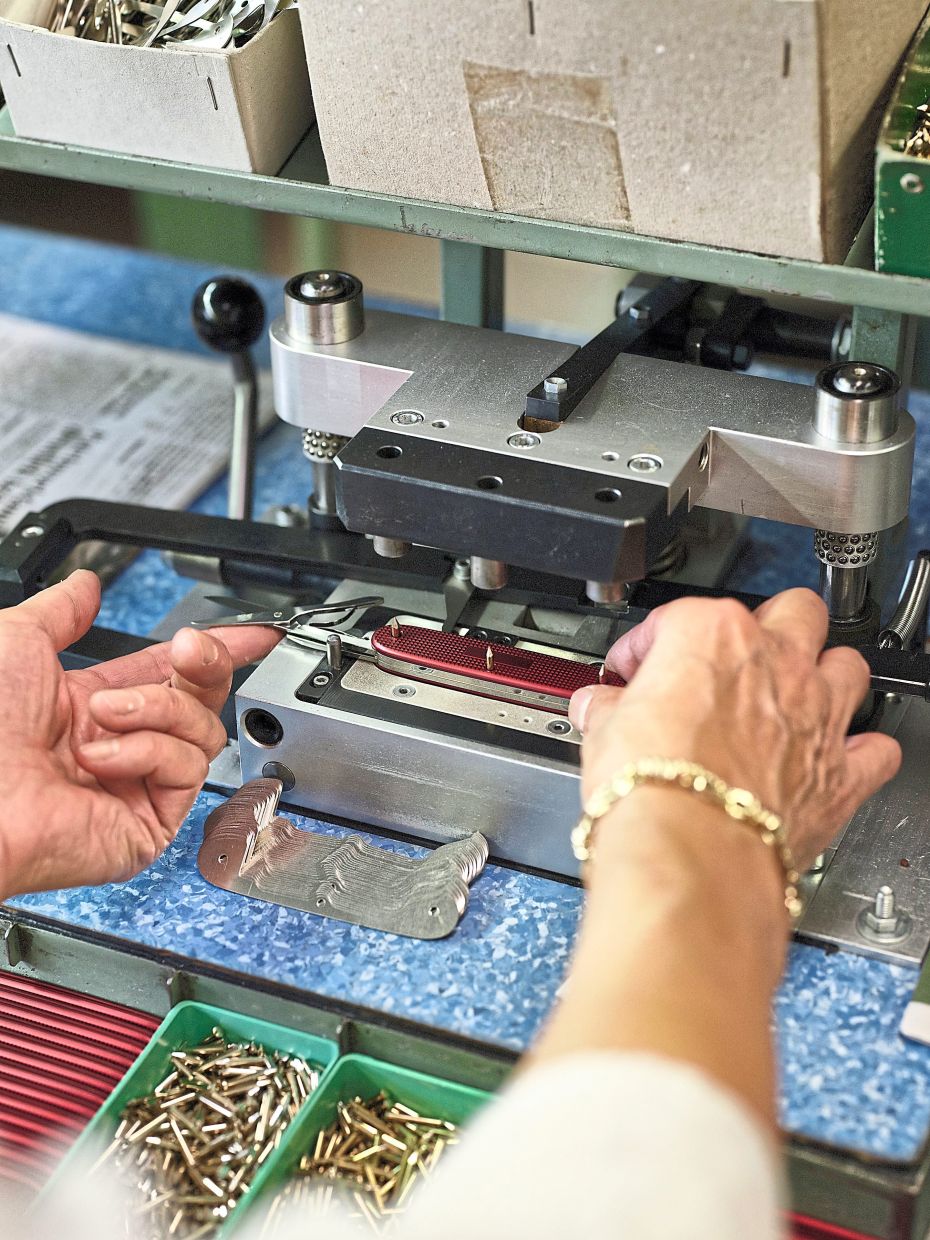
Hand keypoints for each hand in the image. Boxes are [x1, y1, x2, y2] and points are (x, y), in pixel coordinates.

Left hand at [0, 570, 281, 897]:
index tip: (253, 633)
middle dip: (204, 666)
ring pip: (200, 731)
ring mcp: (134, 787)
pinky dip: (146, 752)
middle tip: (192, 649)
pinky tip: (101, 760)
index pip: (169, 676)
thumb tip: (85, 585)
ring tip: (102, 714)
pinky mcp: (148, 823)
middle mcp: (117, 747)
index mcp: (89, 708)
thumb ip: (61, 610)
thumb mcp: (16, 642)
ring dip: (156, 710)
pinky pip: (185, 769)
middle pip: (199, 701)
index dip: (213, 653)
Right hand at [569, 588, 900, 870]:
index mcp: (711, 636)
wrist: (690, 856)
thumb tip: (600, 707)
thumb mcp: (603, 731)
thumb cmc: (651, 788)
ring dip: (825, 675)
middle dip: (767, 626)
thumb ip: (608, 708)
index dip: (647, 646)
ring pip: (847, 664)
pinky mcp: (841, 775)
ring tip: (794, 694)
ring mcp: (817, 715)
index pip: (676, 617)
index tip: (633, 671)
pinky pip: (875, 750)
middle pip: (793, 610)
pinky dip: (863, 752)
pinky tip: (841, 757)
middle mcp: (776, 663)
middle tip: (734, 657)